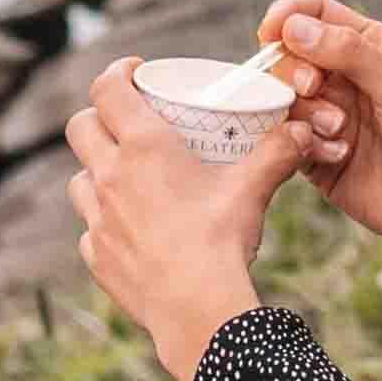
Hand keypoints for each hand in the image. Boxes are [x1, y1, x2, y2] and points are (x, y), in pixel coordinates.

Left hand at [63, 64, 306, 380]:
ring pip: (78, 179)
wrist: (197, 308)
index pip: (106, 89)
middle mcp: (110, 176)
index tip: (135, 72)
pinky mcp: (97, 256)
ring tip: (126, 178)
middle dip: (100, 118)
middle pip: (81, 128)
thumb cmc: (220, 240)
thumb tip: (303, 130)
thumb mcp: (252, 188)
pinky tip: (130, 229)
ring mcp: (98, 219)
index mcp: (143, 147)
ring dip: (97, 172)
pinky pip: (89, 229)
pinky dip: (104, 222)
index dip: (116, 73)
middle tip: (129, 123)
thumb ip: (278, 152)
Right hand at [253, 0, 381, 271]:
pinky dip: (305, 143)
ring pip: (285, 98)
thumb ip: (348, 52)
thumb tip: (292, 27)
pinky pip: (289, 139)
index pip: (316, 15)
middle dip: (293, 68)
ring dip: (305, 110)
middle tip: (312, 87)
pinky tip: (340, 155)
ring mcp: (329, 116)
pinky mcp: (318, 155)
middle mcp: (346, 78)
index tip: (269, 32)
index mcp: (371, 47)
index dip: (288, 17)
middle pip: (291, 55)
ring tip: (338, 130)